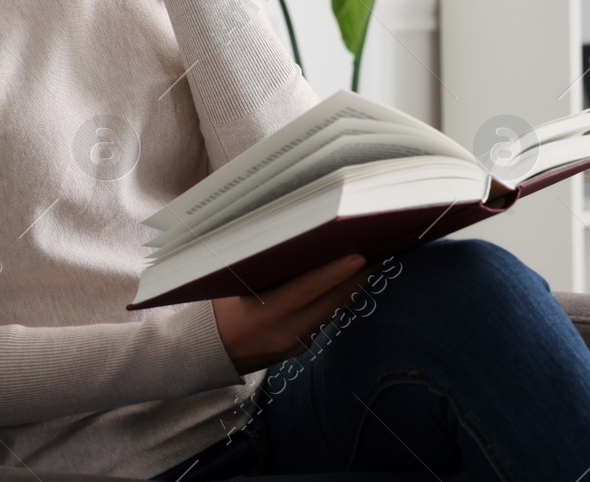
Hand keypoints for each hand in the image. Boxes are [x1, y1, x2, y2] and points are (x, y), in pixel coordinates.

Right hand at [211, 253, 375, 372]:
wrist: (209, 352)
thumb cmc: (219, 308)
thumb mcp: (234, 284)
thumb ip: (264, 266)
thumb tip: (297, 236)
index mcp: (266, 314)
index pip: (307, 290)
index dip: (335, 273)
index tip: (360, 256)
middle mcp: (286, 332)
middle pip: (330, 300)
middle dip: (356, 275)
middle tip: (379, 247)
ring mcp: (296, 343)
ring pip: (333, 309)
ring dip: (352, 285)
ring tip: (373, 258)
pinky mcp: (301, 346)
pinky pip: (325, 318)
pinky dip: (338, 298)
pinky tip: (350, 280)